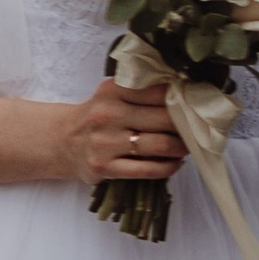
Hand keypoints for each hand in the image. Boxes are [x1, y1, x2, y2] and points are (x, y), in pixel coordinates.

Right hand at [63, 77, 186, 188]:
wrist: (62, 141)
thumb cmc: (97, 116)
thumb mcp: (113, 94)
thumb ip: (142, 92)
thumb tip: (186, 94)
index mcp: (113, 90)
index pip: (159, 91)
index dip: (182, 99)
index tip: (195, 105)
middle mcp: (108, 114)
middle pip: (164, 119)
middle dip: (186, 126)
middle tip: (196, 129)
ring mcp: (106, 142)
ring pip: (159, 145)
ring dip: (181, 147)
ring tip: (187, 146)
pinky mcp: (105, 168)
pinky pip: (148, 170)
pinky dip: (168, 167)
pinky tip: (175, 163)